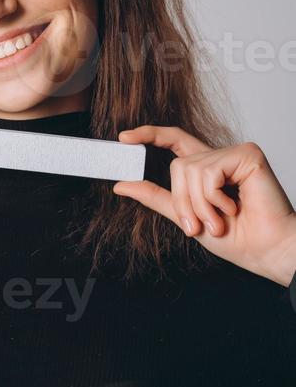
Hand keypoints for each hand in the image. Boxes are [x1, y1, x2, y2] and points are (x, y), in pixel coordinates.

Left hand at [112, 126, 295, 285]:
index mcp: (207, 168)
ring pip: (190, 170)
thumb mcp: (185, 217)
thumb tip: (121, 184)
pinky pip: (209, 171)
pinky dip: (214, 197)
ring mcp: (234, 153)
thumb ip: (155, 197)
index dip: (149, 135)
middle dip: (183, 201)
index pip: (174, 141)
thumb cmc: (237, 238)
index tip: (123, 138)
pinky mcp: (247, 154)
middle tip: (198, 226)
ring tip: (220, 221)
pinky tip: (233, 208)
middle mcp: (219, 157)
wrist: (266, 251)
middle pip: (178, 165)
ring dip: (200, 205)